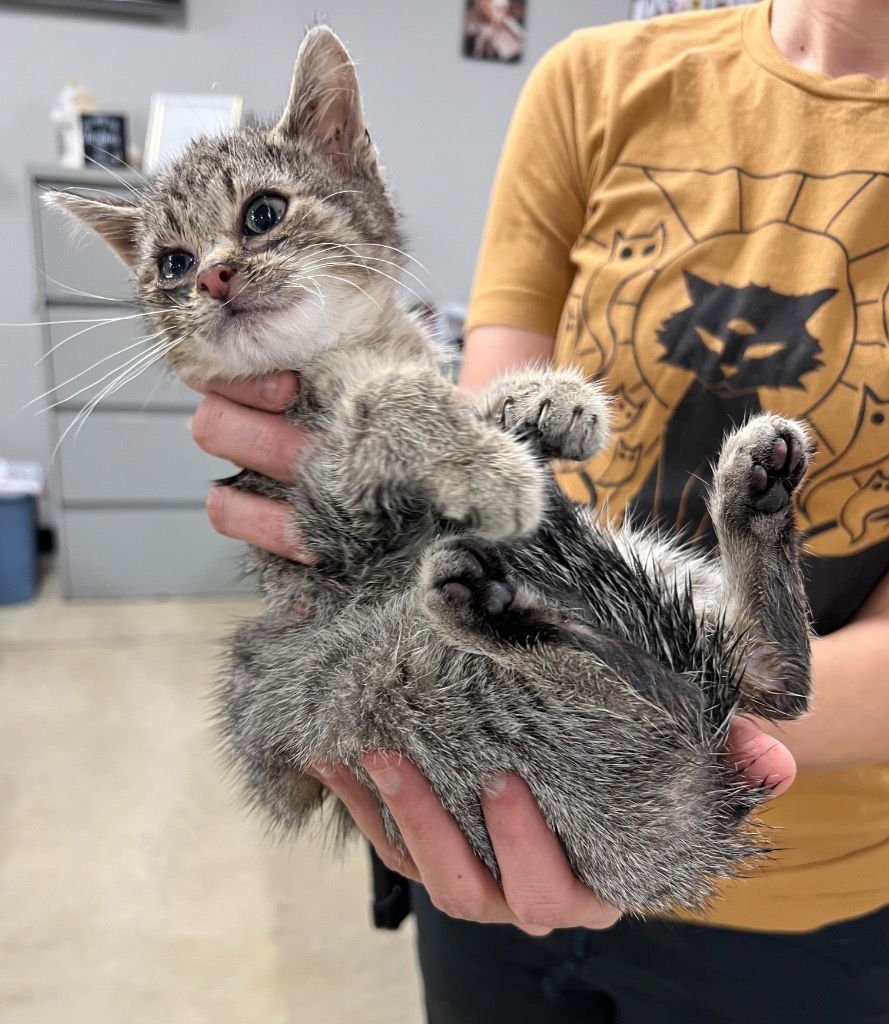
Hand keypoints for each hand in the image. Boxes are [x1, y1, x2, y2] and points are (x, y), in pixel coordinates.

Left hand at [188, 372, 797, 934]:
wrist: (591, 740)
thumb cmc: (641, 750)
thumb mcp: (685, 747)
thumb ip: (728, 755)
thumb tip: (770, 762)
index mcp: (593, 873)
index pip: (561, 890)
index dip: (529, 850)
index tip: (504, 780)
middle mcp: (526, 883)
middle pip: (477, 897)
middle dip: (438, 833)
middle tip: (406, 758)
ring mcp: (473, 862)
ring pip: (422, 868)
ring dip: (385, 810)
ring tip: (359, 748)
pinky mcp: (430, 836)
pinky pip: (386, 836)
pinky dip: (358, 797)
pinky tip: (331, 749)